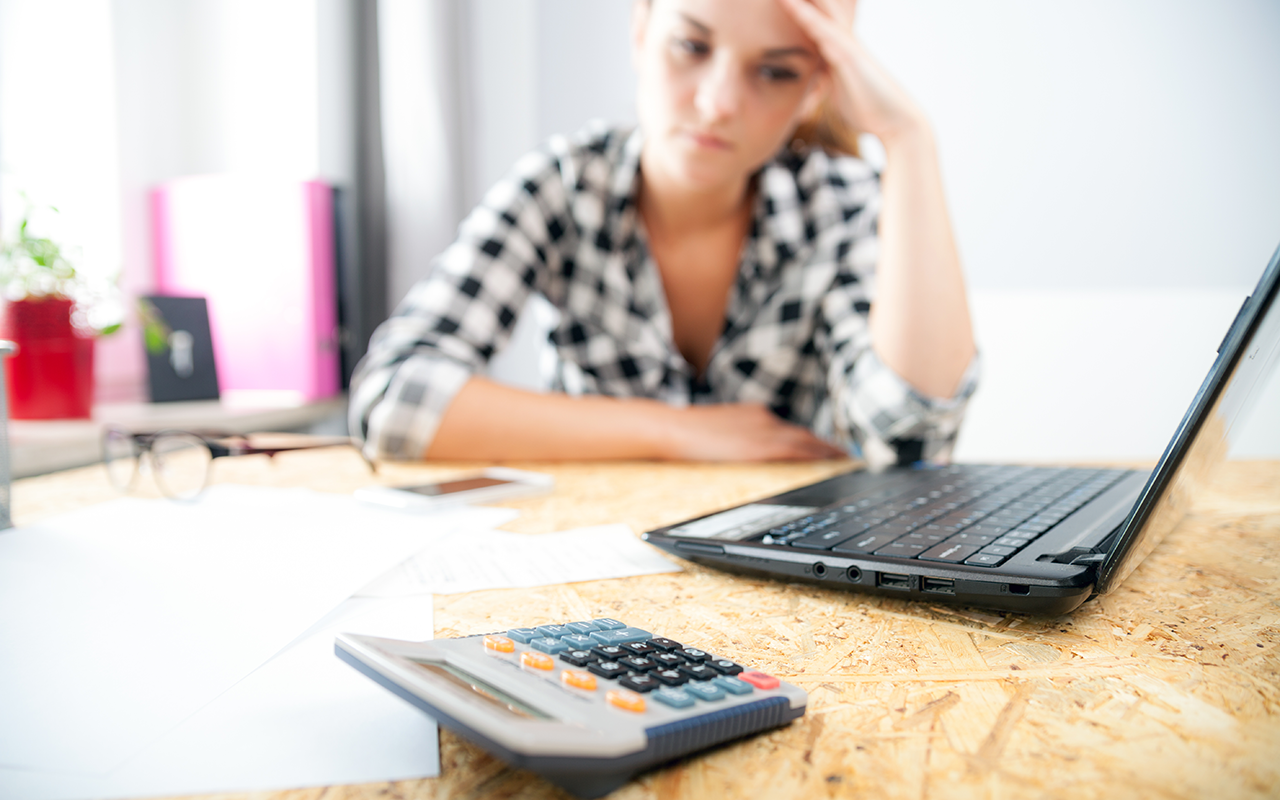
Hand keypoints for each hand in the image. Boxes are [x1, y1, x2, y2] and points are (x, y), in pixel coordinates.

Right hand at [660, 403, 847, 461]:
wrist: (672, 429)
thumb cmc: (690, 435)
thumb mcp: (720, 431)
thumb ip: (740, 437)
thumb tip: (750, 450)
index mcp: (754, 416)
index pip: (790, 430)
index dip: (812, 442)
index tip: (830, 450)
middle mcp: (764, 420)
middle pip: (802, 435)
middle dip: (825, 448)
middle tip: (848, 458)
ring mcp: (763, 431)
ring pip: (804, 441)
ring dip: (826, 451)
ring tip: (846, 462)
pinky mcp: (759, 445)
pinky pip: (795, 449)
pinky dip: (814, 454)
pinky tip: (829, 462)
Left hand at [778, 0, 925, 145]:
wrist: (896, 121)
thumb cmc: (868, 108)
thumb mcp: (839, 89)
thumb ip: (826, 77)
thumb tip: (816, 77)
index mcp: (837, 45)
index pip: (812, 15)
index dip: (796, 2)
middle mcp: (841, 37)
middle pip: (816, 4)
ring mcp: (845, 43)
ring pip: (816, 7)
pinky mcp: (846, 55)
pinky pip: (820, 28)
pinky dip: (803, 12)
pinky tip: (787, 1)